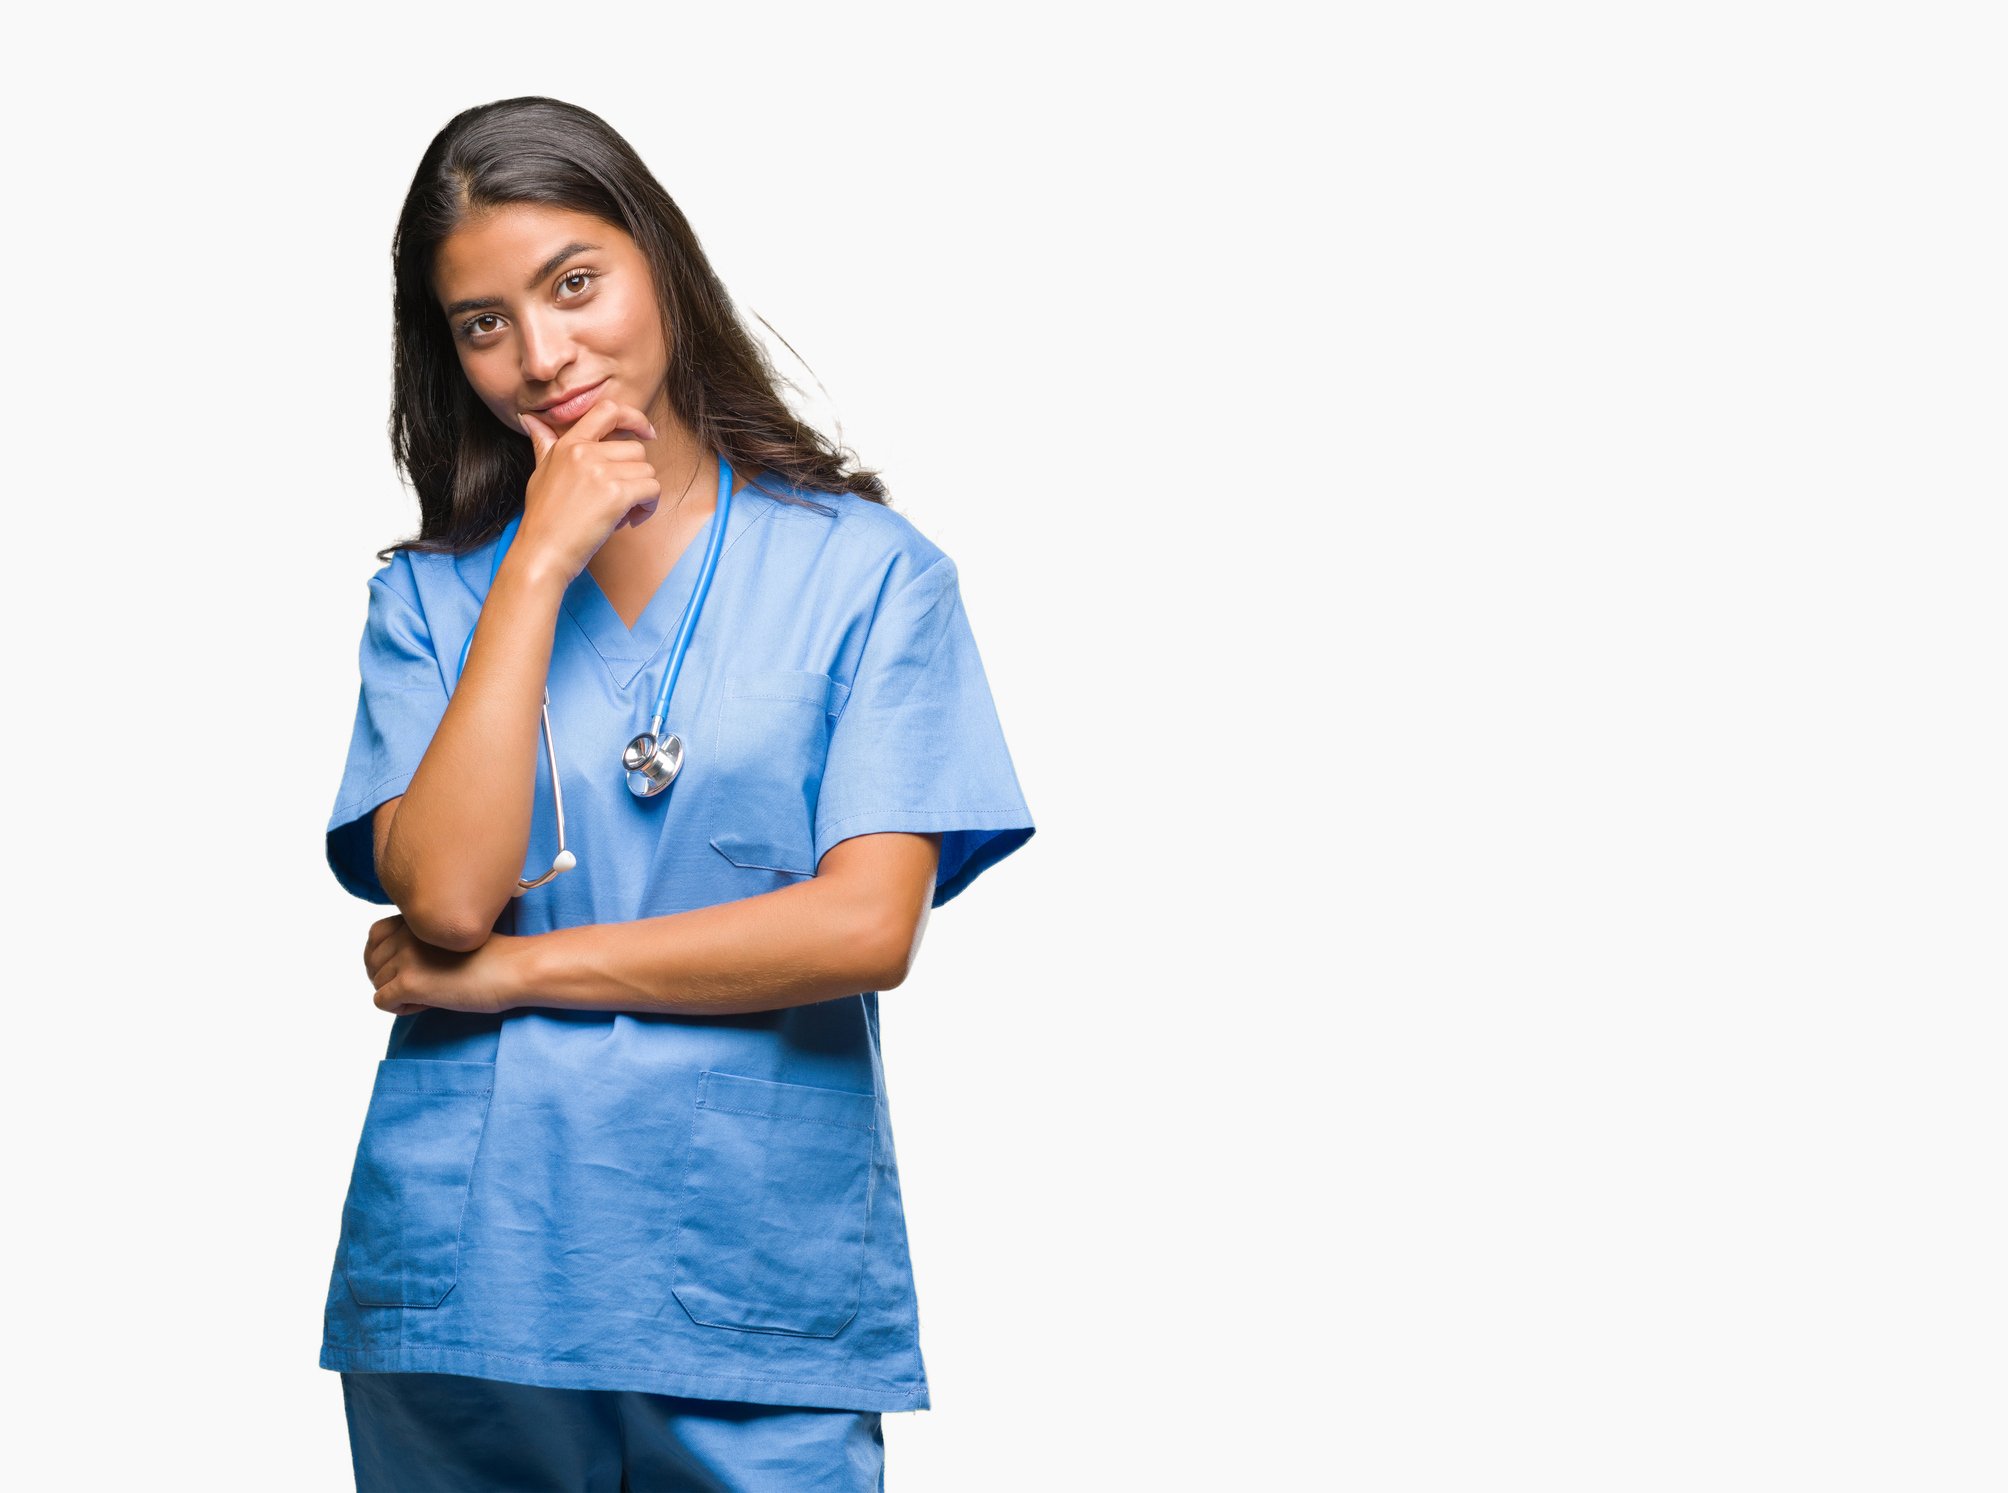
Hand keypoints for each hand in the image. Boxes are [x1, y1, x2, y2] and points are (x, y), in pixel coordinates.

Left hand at [364, 914, 523, 1016]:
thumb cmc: (495, 956)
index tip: (408, 969)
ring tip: (432, 993)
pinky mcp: (409, 982)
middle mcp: (405, 934)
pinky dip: (402, 1008)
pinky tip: (429, 1003)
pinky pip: (382, 1002)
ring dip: (400, 994)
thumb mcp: (451, 936)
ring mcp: (405, 957)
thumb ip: (422, 940)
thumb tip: (396, 964)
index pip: (375, 935)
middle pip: (373, 964)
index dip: (386, 956)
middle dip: (393, 978)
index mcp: (417, 919)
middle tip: (425, 985)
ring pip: (377, 984)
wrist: (514, 968)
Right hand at [516, 398, 664, 578]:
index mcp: (569, 444)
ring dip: (643, 493)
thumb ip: (544, 444)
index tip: (646, 432)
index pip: (607, 410)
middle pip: (636, 448)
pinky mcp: (616, 494)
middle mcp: (585, 452)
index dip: (634, 417)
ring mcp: (601, 472)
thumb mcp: (540, 472)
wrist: (543, 552)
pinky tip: (631, 519)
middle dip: (636, 474)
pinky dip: (648, 506)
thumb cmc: (543, 518)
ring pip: (647, 470)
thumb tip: (531, 419)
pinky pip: (652, 489)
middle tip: (622, 498)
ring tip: (623, 512)